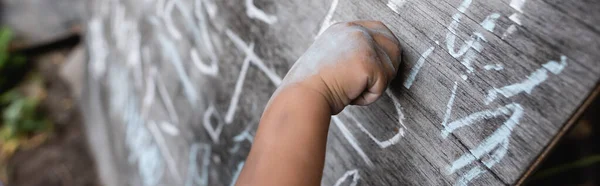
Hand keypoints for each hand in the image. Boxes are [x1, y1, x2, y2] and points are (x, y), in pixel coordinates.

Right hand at [281, 21, 401, 113]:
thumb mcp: (331, 59)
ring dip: (374, 86)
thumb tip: (374, 64)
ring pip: (390, 69)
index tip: (381, 68)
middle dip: (386, 69)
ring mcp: (363, 45)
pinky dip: (368, 97)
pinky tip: (349, 95)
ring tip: (350, 89)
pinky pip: (382, 86)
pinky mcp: (369, 63)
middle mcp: (355, 31)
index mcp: (344, 29)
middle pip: (393, 46)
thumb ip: (351, 54)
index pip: (380, 30)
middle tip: (367, 85)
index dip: (385, 50)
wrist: (303, 95)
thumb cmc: (312, 86)